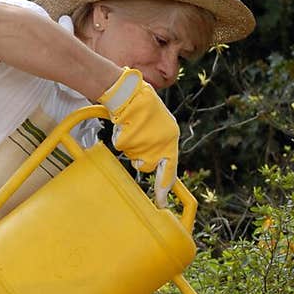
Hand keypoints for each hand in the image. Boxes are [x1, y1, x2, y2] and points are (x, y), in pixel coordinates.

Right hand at [97, 68, 178, 205]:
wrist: (130, 91)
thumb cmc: (144, 106)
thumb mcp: (159, 126)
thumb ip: (161, 146)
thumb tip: (156, 166)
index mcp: (172, 140)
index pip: (170, 170)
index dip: (164, 187)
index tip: (161, 202)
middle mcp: (162, 143)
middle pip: (148, 165)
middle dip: (141, 158)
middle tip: (138, 140)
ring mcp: (146, 142)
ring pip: (134, 157)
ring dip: (131, 147)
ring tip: (133, 127)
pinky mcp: (131, 139)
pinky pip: (122, 147)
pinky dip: (121, 138)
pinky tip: (125, 125)